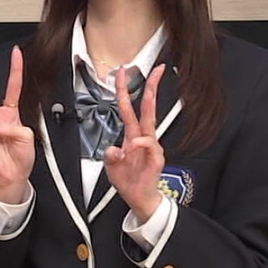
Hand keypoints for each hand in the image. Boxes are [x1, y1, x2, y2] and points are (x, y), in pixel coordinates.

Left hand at [104, 63, 167, 216]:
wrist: (139, 198)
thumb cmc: (128, 179)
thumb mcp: (111, 165)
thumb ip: (110, 155)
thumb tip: (114, 149)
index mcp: (132, 135)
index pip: (129, 107)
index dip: (125, 89)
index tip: (123, 71)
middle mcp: (143, 137)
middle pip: (148, 107)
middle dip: (152, 87)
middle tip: (156, 69)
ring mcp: (152, 146)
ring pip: (149, 124)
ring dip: (140, 125)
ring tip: (128, 148)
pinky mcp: (157, 158)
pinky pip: (150, 144)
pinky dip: (141, 144)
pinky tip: (133, 149)